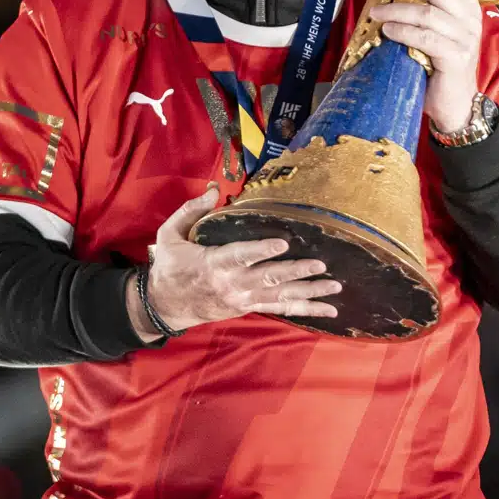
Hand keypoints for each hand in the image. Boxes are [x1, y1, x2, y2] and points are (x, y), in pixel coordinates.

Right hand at [128, 184, 341, 339]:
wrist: (165, 305)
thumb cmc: (169, 266)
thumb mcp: (169, 235)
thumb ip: (190, 211)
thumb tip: (213, 190)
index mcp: (213, 263)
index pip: (240, 256)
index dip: (261, 251)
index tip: (282, 243)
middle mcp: (232, 284)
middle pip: (268, 278)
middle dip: (296, 271)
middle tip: (321, 265)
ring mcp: (243, 299)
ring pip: (281, 296)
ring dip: (309, 291)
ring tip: (334, 287)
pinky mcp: (249, 307)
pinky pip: (281, 309)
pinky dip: (306, 309)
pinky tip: (328, 308)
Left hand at [368, 0, 482, 132]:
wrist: (454, 103)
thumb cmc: (440, 66)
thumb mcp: (439, 33)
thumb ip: (428, 12)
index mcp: (469, 8)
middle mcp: (471, 20)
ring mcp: (466, 39)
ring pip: (428, 14)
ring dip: (397, 10)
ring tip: (377, 13)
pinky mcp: (456, 58)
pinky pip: (426, 38)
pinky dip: (403, 31)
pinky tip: (388, 31)